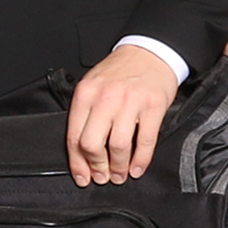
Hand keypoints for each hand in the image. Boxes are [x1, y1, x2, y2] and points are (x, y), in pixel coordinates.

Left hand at [67, 43, 179, 184]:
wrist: (150, 51)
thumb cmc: (120, 72)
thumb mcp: (93, 85)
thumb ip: (85, 114)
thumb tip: (81, 152)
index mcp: (86, 94)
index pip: (74, 136)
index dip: (78, 163)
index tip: (82, 177)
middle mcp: (105, 97)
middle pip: (92, 144)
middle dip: (97, 167)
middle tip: (102, 177)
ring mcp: (130, 101)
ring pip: (119, 146)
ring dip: (119, 167)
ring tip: (120, 175)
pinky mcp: (153, 106)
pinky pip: (146, 142)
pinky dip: (141, 161)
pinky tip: (137, 168)